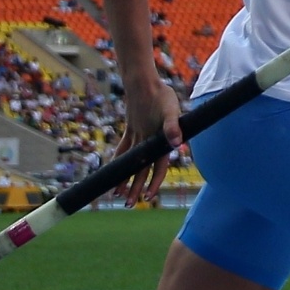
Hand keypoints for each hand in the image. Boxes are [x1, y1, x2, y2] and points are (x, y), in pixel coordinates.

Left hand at [112, 77, 181, 205]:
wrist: (147, 84)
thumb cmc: (162, 96)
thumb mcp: (170, 111)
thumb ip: (173, 127)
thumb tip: (177, 143)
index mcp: (162, 143)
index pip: (158, 169)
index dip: (153, 184)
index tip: (147, 198)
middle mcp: (151, 144)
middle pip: (142, 172)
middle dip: (136, 189)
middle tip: (128, 205)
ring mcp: (140, 139)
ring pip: (132, 165)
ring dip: (126, 179)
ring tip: (117, 196)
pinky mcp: (131, 132)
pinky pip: (123, 150)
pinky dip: (117, 161)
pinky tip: (112, 172)